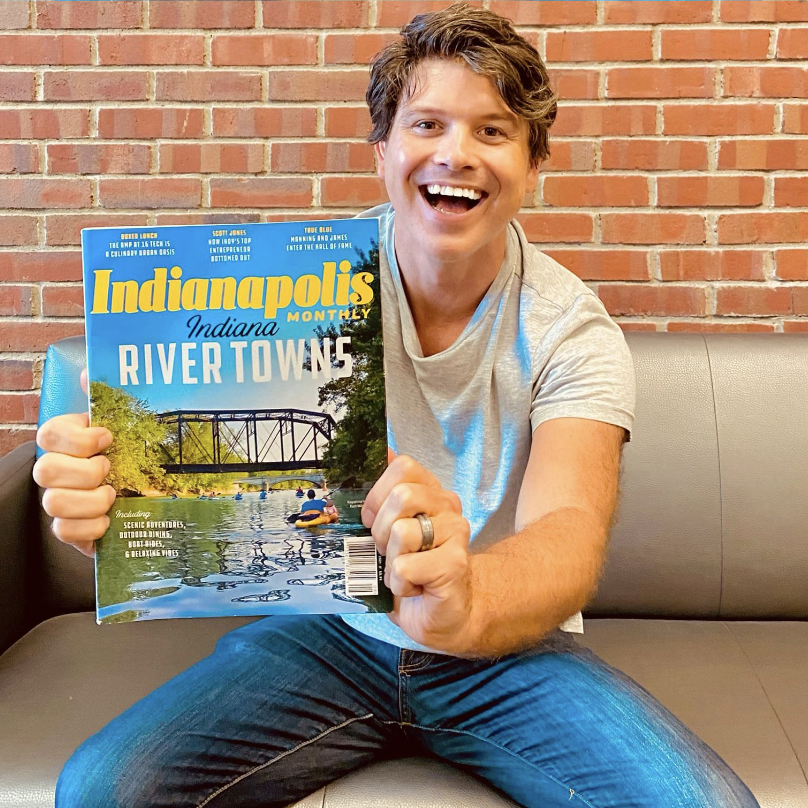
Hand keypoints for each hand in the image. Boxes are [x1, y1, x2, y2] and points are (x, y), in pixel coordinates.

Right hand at [32, 368, 114, 557]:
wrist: (138, 500)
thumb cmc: (127, 457)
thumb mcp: (124, 426)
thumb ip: (107, 399)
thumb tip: (89, 371)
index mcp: (66, 442)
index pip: (48, 434)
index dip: (76, 437)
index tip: (108, 438)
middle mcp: (55, 471)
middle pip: (44, 470)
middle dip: (85, 472)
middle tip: (111, 469)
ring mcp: (59, 501)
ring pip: (53, 503)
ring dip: (92, 501)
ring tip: (114, 495)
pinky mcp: (69, 529)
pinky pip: (64, 531)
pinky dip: (92, 527)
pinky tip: (109, 520)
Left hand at [361, 450, 472, 653]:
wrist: (442, 613)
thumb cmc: (411, 569)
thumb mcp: (387, 529)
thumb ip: (380, 495)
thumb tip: (369, 453)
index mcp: (429, 491)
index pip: (403, 465)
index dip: (377, 493)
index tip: (371, 519)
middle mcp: (447, 505)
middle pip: (401, 496)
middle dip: (380, 531)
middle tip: (387, 551)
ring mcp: (456, 532)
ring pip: (402, 532)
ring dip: (391, 560)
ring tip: (403, 570)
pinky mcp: (455, 562)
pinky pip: (406, 566)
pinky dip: (400, 583)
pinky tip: (415, 587)